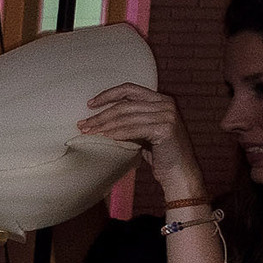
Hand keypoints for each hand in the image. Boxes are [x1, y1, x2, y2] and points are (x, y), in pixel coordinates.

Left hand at [78, 84, 202, 198]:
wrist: (180, 172)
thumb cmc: (160, 153)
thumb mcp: (145, 130)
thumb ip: (131, 119)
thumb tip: (99, 117)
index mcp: (162, 99)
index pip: (130, 90)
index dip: (108, 95)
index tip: (90, 104)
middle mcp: (166, 104)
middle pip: (124, 105)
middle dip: (100, 115)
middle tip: (83, 124)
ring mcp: (167, 116)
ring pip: (126, 118)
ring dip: (104, 126)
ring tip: (88, 133)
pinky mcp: (165, 129)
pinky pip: (133, 130)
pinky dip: (116, 133)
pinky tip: (104, 138)